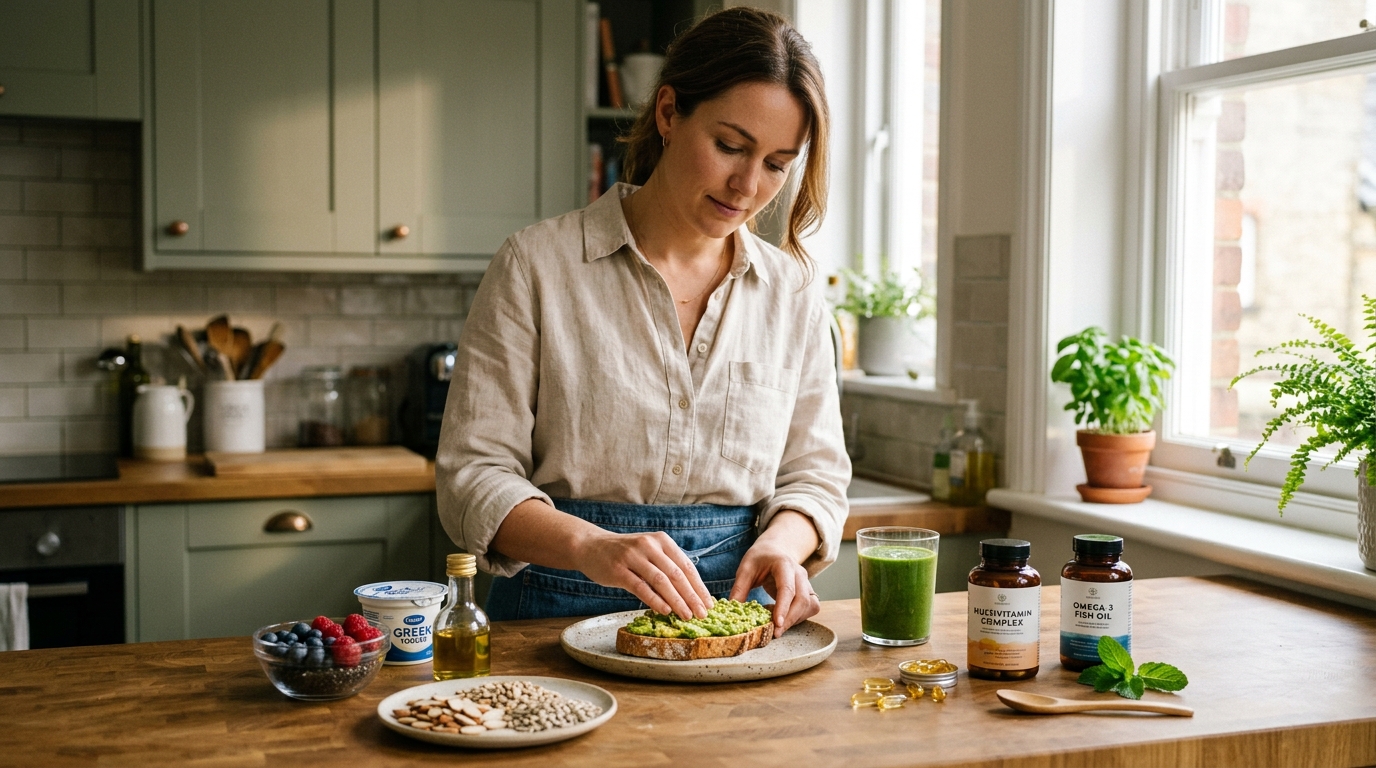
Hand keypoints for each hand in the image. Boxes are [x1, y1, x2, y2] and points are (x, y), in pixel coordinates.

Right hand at [573, 529, 713, 619]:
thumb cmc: (625, 553)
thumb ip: (667, 566)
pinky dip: (655, 600)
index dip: (699, 586)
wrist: (591, 546)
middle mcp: (649, 546)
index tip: (708, 603)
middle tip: (702, 614)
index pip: (686, 566)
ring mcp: (633, 557)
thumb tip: (691, 592)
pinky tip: (665, 611)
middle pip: (677, 575)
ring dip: (677, 601)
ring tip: (687, 616)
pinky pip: (641, 587)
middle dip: (692, 597)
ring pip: (661, 581)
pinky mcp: (619, 570)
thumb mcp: (649, 551)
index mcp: (662, 541)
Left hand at [729, 540, 819, 635]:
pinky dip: (800, 617)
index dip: (783, 607)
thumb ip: (739, 588)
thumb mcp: (746, 568)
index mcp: (784, 564)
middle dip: (790, 619)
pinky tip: (785, 618)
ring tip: (777, 626)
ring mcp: (807, 582)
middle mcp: (799, 573)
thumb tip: (732, 610)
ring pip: (809, 605)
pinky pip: (811, 607)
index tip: (777, 624)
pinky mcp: (809, 591)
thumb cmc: (760, 558)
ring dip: (795, 619)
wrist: (776, 549)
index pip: (787, 588)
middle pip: (802, 600)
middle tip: (774, 633)